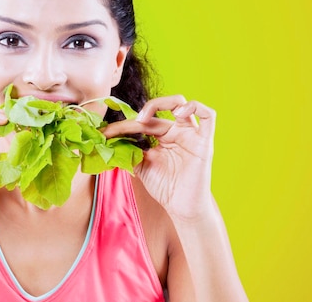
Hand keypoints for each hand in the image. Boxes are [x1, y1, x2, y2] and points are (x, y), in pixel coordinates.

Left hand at [102, 95, 215, 221]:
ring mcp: (191, 134)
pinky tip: (177, 114)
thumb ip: (129, 151)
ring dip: (160, 103)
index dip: (121, 125)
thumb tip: (109, 141)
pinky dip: (194, 106)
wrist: (181, 208)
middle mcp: (177, 131)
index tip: (103, 133)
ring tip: (143, 118)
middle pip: (156, 111)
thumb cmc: (165, 188)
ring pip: (181, 103)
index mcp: (163, 135)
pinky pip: (208, 115)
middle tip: (116, 130)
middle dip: (132, 119)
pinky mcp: (204, 141)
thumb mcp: (140, 166)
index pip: (141, 122)